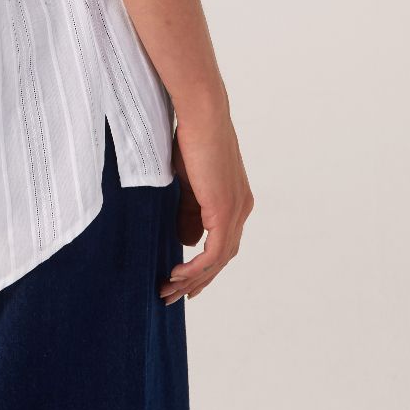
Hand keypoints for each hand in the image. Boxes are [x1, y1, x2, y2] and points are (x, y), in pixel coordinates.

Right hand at [159, 109, 252, 303]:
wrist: (202, 113)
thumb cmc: (191, 137)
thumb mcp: (188, 181)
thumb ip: (190, 210)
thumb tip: (186, 240)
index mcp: (235, 200)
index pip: (223, 243)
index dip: (204, 265)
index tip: (183, 280)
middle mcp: (241, 209)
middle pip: (222, 257)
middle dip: (198, 280)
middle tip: (173, 295)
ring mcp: (236, 211)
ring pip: (218, 260)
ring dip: (193, 279)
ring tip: (168, 290)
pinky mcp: (225, 210)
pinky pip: (213, 252)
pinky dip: (195, 268)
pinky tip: (177, 276)